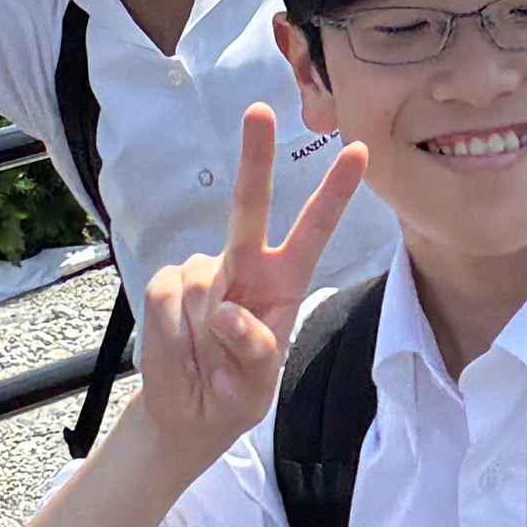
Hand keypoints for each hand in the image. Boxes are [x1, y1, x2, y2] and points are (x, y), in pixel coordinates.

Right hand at [128, 105, 375, 461]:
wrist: (187, 416)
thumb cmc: (234, 392)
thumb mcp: (259, 385)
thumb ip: (254, 349)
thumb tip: (226, 310)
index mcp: (284, 283)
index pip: (313, 232)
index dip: (334, 194)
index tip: (358, 151)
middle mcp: (244, 267)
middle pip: (249, 206)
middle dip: (255, 157)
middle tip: (260, 110)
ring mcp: (203, 274)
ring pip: (204, 282)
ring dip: (204, 336)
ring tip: (207, 365)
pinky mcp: (168, 286)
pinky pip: (169, 301)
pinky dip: (175, 337)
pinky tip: (183, 356)